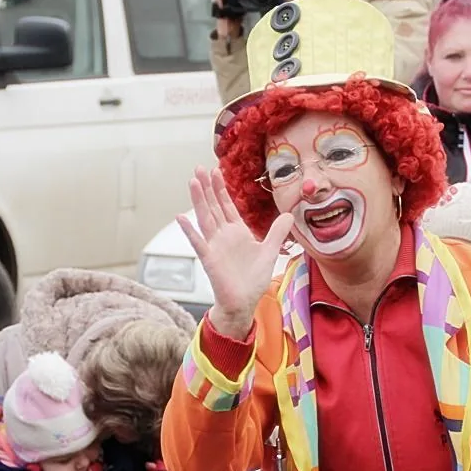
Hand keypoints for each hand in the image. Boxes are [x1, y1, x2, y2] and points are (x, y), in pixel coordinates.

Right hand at [178, 167, 293, 339]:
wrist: (244, 302)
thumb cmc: (253, 280)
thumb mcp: (270, 251)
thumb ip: (277, 232)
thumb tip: (289, 214)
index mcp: (237, 232)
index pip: (227, 205)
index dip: (221, 189)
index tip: (216, 171)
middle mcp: (223, 236)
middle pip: (213, 206)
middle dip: (207, 187)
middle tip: (200, 167)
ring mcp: (214, 246)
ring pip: (205, 218)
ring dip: (199, 200)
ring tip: (192, 181)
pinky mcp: (210, 259)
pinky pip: (199, 243)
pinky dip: (190, 231)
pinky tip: (181, 218)